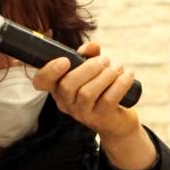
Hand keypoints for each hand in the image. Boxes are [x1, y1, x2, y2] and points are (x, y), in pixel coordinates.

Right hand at [33, 42, 156, 169]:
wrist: (117, 121)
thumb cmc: (101, 90)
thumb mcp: (93, 70)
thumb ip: (89, 55)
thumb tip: (91, 48)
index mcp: (59, 88)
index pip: (41, 82)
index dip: (49, 70)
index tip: (65, 60)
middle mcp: (67, 103)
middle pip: (67, 85)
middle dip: (88, 68)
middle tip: (105, 60)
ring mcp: (83, 114)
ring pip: (87, 93)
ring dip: (106, 75)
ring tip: (118, 68)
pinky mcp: (102, 119)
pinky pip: (109, 99)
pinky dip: (120, 84)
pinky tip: (128, 75)